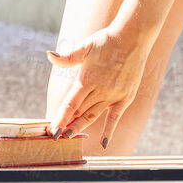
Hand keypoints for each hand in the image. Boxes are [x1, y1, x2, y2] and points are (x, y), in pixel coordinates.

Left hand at [46, 24, 152, 147]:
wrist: (133, 38)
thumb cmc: (107, 41)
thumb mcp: (85, 46)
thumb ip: (68, 57)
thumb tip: (49, 55)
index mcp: (87, 79)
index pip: (70, 104)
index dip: (60, 118)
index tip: (52, 130)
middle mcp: (100, 90)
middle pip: (79, 113)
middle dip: (67, 125)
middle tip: (56, 136)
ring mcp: (113, 96)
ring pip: (93, 116)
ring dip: (81, 127)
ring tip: (70, 136)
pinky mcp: (125, 98)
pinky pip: (115, 118)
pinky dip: (109, 131)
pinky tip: (103, 144)